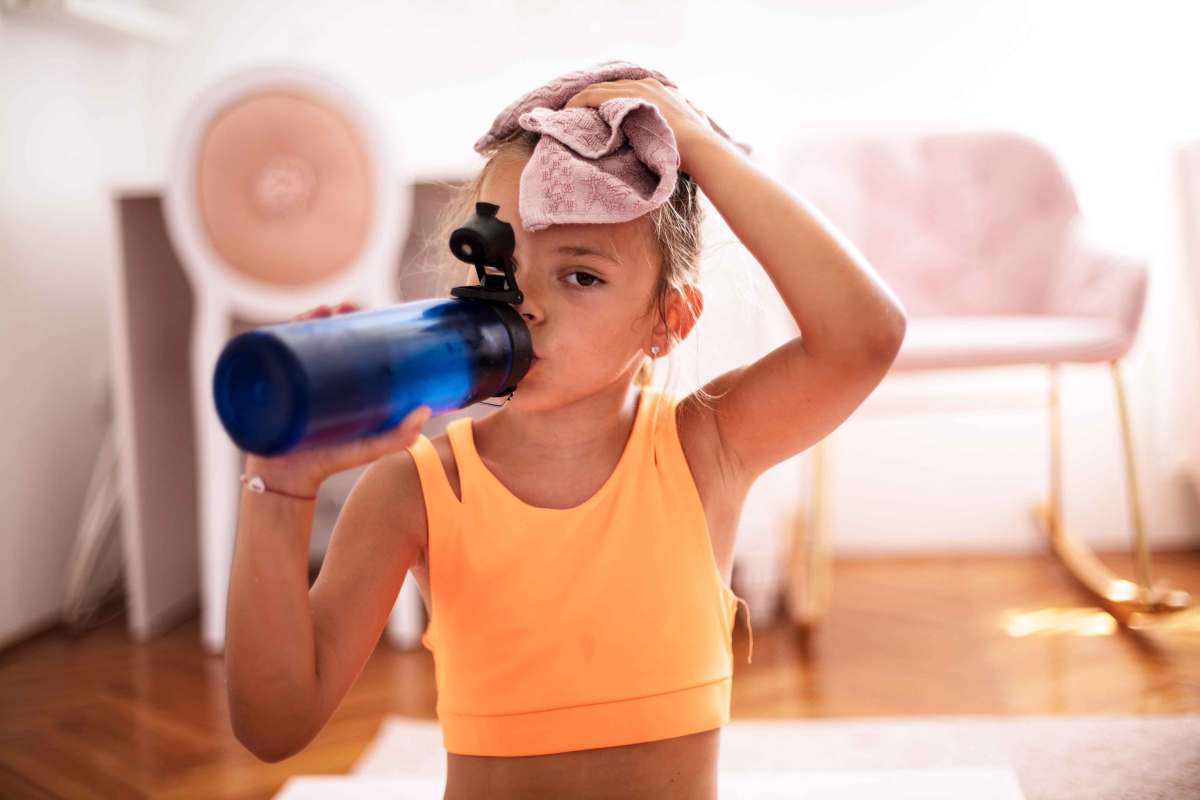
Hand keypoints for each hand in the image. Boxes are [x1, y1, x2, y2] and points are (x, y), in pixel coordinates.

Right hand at [241, 300, 433, 494]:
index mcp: (341, 384)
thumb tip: (425, 410)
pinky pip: (270, 355)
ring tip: (319, 312)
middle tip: (340, 307)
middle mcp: (316, 378)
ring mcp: (292, 380)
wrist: (285, 482)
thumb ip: (399, 436)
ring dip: (306, 318)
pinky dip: (275, 334)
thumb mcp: (369, 448)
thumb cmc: (328, 464)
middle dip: (331, 314)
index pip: (348, 343)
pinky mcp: (270, 387)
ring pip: (297, 339)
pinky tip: (286, 322)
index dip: (355, 321)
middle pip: (322, 335)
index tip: (363, 309)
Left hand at [563, 77, 717, 170]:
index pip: (623, 89)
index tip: (593, 113)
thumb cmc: (697, 143)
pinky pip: (592, 96)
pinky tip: (567, 113)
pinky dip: (579, 103)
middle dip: (589, 99)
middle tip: (573, 113)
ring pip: (597, 90)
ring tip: (566, 115)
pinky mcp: (624, 98)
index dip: (605, 99)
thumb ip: (691, 114)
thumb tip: (695, 113)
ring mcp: (634, 88)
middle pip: (608, 87)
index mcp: (656, 88)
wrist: (698, 146)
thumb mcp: (695, 120)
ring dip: (580, 101)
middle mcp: (643, 83)